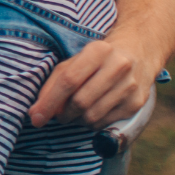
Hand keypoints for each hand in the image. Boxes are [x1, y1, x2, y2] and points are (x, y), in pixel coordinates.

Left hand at [28, 37, 154, 127]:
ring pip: (93, 116)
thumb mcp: (74, 62)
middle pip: (81, 101)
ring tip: (75, 113)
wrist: (138, 53)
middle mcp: (118, 66)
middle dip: (63, 114)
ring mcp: (130, 86)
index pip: (69, 80)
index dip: (49, 102)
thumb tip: (38, 113)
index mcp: (98, 51)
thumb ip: (53, 84)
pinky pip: (105, 123)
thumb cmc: (98, 60)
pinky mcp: (137, 102)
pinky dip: (92, 123)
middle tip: (59, 115)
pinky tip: (92, 113)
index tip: (36, 117)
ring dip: (77, 120)